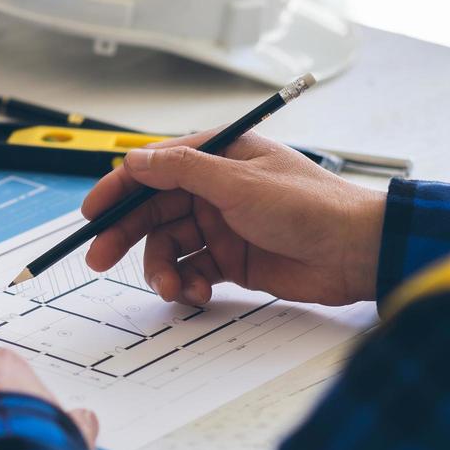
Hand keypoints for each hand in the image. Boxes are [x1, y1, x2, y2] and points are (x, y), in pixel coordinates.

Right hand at [83, 133, 386, 306]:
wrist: (357, 253)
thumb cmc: (311, 206)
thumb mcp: (240, 183)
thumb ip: (183, 171)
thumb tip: (136, 158)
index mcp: (217, 157)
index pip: (153, 169)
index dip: (118, 190)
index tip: (92, 214)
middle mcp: (215, 189)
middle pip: (152, 211)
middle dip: (126, 235)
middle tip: (100, 258)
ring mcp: (222, 226)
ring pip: (168, 246)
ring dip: (161, 268)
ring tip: (172, 287)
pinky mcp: (232, 260)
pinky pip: (191, 271)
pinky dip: (186, 283)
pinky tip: (195, 293)